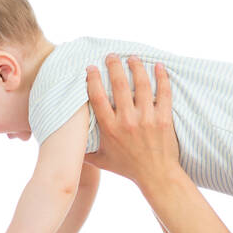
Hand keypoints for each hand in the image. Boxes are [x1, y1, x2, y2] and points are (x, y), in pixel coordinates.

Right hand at [83, 54, 180, 188]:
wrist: (157, 176)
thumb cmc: (129, 168)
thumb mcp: (103, 161)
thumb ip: (86, 152)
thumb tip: (69, 148)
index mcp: (110, 129)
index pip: (98, 97)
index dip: (93, 79)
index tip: (91, 68)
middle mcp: (127, 121)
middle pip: (119, 85)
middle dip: (114, 66)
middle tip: (112, 56)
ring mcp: (147, 118)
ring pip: (141, 85)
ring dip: (136, 67)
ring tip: (132, 58)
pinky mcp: (163, 118)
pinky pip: (164, 93)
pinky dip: (161, 77)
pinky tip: (158, 66)